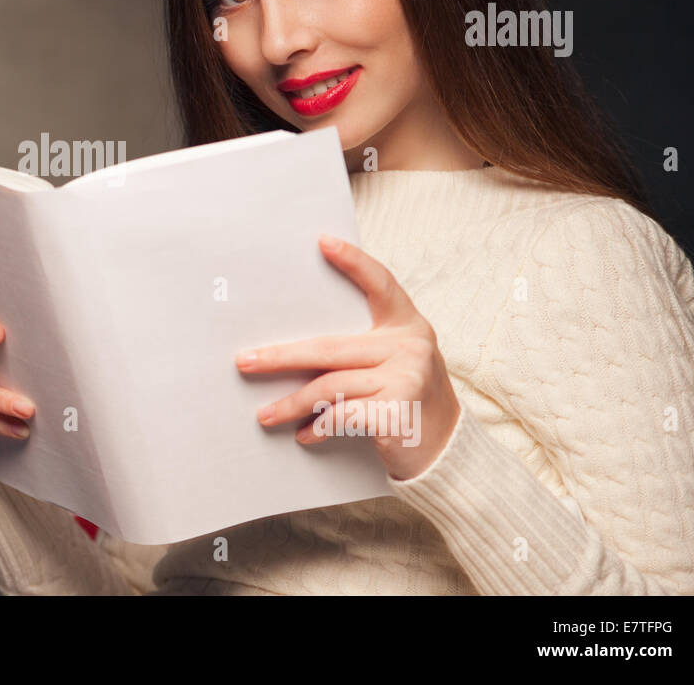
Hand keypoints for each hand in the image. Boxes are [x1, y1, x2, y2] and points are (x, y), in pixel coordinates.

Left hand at [234, 234, 460, 480]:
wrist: (448, 452)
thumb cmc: (408, 401)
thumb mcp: (396, 363)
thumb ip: (363, 347)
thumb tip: (294, 348)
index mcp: (408, 325)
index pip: (380, 284)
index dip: (353, 262)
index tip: (323, 242)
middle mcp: (410, 346)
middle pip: (329, 347)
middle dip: (280, 356)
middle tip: (246, 362)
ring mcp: (405, 379)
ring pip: (328, 386)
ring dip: (291, 403)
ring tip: (265, 415)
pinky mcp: (396, 413)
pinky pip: (340, 415)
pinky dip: (316, 427)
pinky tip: (305, 435)